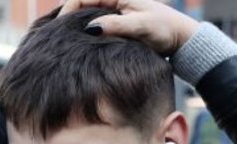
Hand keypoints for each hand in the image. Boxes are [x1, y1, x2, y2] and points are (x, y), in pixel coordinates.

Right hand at [59, 0, 199, 55]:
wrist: (180, 39)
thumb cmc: (164, 30)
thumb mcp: (141, 27)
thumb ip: (117, 25)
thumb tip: (91, 28)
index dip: (67, 10)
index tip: (60, 28)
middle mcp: (112, 0)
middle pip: (79, 5)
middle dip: (67, 20)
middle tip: (56, 39)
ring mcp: (112, 11)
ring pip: (84, 16)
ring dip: (74, 28)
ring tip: (64, 43)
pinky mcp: (114, 24)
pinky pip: (92, 26)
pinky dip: (83, 34)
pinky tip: (78, 46)